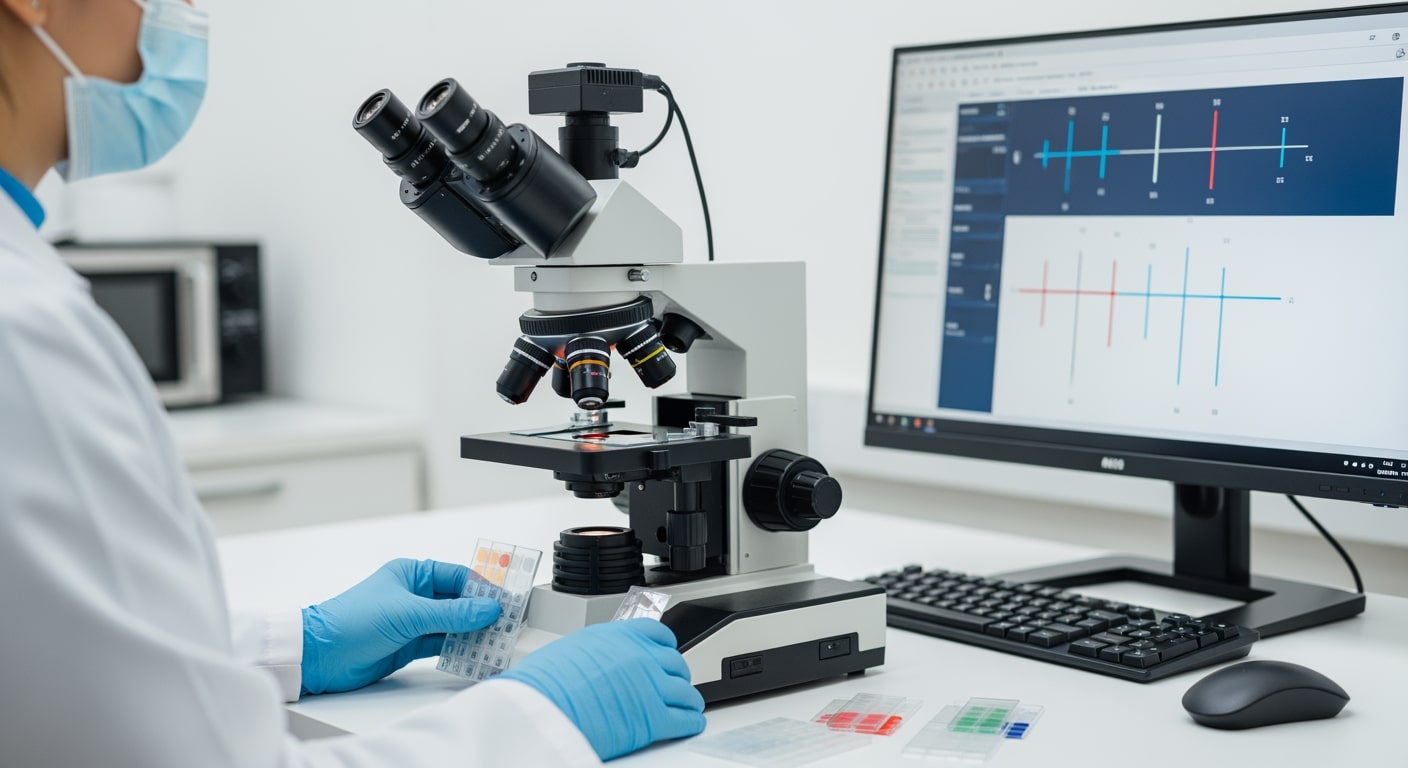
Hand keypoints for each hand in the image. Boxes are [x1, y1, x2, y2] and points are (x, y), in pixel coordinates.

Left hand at [300, 558, 499, 694]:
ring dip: (472, 632)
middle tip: (507, 624)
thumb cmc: (352, 621)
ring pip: (453, 624)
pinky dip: (459, 649)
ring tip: (497, 641)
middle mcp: (414, 594)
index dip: (483, 588)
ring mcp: (412, 621)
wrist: (319, 657)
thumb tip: (489, 609)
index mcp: (411, 573)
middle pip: (458, 601)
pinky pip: (442, 644)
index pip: (457, 576)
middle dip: (481, 612)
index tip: (505, 601)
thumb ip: (451, 614)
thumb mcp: (407, 614)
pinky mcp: (409, 645)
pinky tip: (475, 654)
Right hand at [500, 618, 705, 760]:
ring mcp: (650, 686)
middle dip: (676, 673)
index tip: (667, 650)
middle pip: (674, 662)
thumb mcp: (569, 650)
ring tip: (690, 706)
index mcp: (619, 636)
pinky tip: (691, 723)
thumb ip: (593, 652)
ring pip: (685, 691)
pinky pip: (684, 719)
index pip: (656, 632)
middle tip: (675, 683)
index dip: (665, 644)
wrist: (541, 710)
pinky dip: (691, 721)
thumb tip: (593, 662)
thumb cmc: (543, 684)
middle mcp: (639, 656)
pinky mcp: (654, 719)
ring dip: (689, 699)